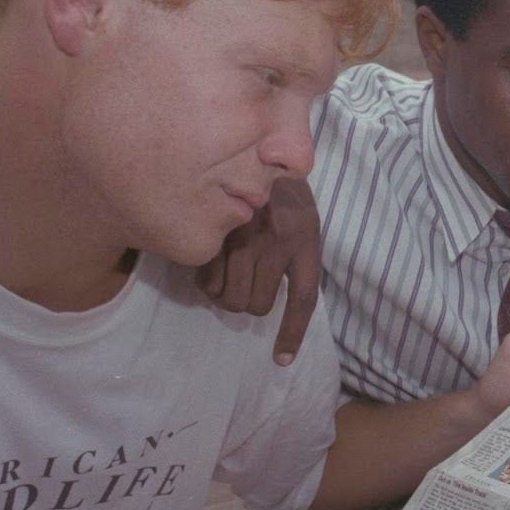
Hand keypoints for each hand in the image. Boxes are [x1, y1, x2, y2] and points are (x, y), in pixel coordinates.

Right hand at [196, 176, 320, 366]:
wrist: (252, 148)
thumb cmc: (278, 190)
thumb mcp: (301, 218)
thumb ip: (294, 255)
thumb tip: (265, 300)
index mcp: (306, 239)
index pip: (303, 298)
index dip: (291, 333)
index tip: (280, 361)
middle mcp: (277, 240)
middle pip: (257, 306)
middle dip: (247, 302)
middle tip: (243, 281)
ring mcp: (242, 238)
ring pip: (228, 299)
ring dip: (224, 293)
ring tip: (225, 268)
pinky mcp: (211, 235)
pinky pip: (204, 281)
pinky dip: (204, 279)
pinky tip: (209, 258)